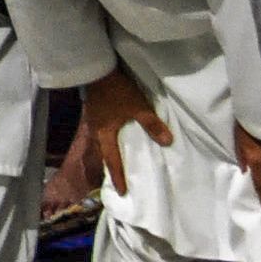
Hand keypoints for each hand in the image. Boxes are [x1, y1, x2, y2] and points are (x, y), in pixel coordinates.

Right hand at [82, 64, 172, 196]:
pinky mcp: (94, 109)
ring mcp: (93, 119)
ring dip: (108, 151)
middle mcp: (96, 130)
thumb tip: (168, 142)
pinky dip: (108, 137)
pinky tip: (112, 134)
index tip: (122, 192)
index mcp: (105, 134)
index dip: (119, 176)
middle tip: (118, 177)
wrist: (95, 69)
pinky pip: (101, 129)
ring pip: (101, 141)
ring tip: (116, 157)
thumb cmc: (116, 91)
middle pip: (103, 152)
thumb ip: (152, 124)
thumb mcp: (138, 107)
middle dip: (111, 165)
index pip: (113, 160)